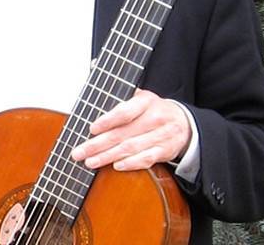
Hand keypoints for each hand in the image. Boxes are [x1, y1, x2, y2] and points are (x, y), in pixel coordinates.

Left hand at [70, 88, 190, 170]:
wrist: (184, 122)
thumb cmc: (153, 109)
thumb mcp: (141, 98)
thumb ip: (120, 100)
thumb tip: (93, 97)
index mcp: (146, 101)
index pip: (125, 112)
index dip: (107, 121)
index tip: (91, 129)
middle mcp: (154, 118)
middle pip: (123, 134)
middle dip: (98, 145)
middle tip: (79, 152)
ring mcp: (161, 136)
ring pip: (131, 148)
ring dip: (108, 157)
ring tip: (90, 161)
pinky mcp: (164, 151)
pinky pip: (146, 159)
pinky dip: (130, 164)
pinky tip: (115, 166)